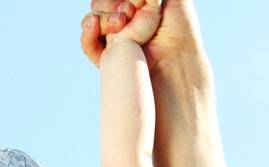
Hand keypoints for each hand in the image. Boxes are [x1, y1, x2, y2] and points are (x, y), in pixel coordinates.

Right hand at [81, 0, 197, 71]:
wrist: (177, 56)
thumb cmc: (180, 25)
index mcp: (136, 5)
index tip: (136, 2)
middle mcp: (123, 20)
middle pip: (98, 4)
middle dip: (110, 4)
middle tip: (129, 12)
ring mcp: (115, 39)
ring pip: (91, 21)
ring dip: (102, 18)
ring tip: (121, 23)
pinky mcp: (110, 58)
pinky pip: (88, 45)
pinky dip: (88, 35)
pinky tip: (93, 26)